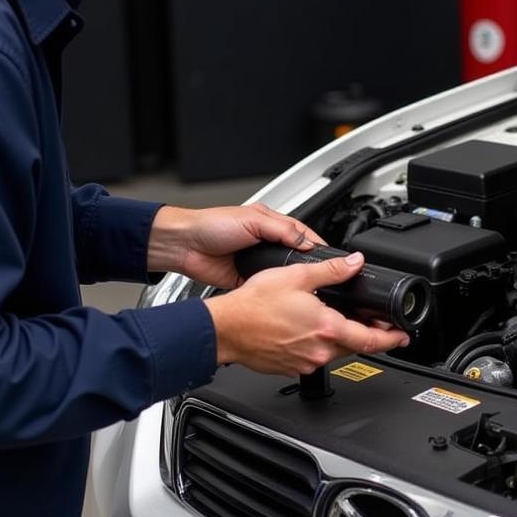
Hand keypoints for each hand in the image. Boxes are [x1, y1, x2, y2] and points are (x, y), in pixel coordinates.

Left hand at [147, 203, 323, 287]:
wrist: (185, 246)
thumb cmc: (211, 225)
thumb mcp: (252, 220)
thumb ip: (281, 229)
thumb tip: (305, 239)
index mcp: (269, 224)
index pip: (300, 232)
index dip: (315, 243)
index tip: (330, 255)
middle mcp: (265, 242)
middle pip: (294, 255)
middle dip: (306, 264)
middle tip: (322, 273)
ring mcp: (256, 262)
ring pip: (282, 273)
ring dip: (290, 278)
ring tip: (306, 286)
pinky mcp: (246, 280)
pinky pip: (266, 287)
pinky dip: (274, 291)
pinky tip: (283, 295)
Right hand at [203, 253, 410, 374]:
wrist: (225, 329)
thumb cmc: (254, 305)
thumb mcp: (297, 276)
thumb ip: (332, 271)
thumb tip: (355, 264)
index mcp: (326, 328)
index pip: (371, 340)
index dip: (391, 339)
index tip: (403, 336)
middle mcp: (319, 351)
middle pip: (354, 346)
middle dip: (365, 334)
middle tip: (372, 322)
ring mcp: (304, 362)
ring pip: (333, 352)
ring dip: (339, 338)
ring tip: (333, 320)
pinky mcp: (290, 367)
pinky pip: (312, 357)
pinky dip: (316, 344)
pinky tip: (305, 329)